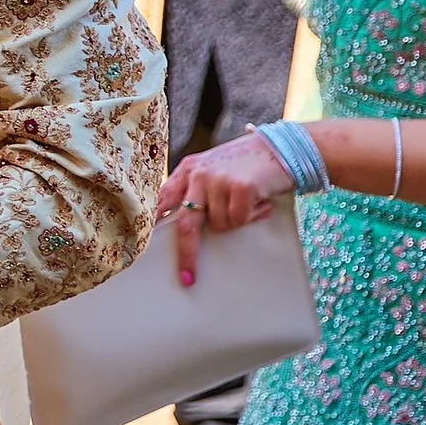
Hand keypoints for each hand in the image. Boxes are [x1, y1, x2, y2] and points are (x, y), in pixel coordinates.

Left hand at [156, 131, 294, 285]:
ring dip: (237, 219)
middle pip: (186, 223)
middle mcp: (199, 174)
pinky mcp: (241, 188)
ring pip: (220, 225)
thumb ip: (196, 189)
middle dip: (187, 254)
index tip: (143, 243)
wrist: (283, 147)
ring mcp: (219, 180)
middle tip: (187, 276)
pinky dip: (253, 216)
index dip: (154, 222)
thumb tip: (178, 219)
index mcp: (188, 170)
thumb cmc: (246, 163)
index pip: (164, 200)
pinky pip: (240, 220)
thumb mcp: (214, 169)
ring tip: (249, 200)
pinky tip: (260, 199)